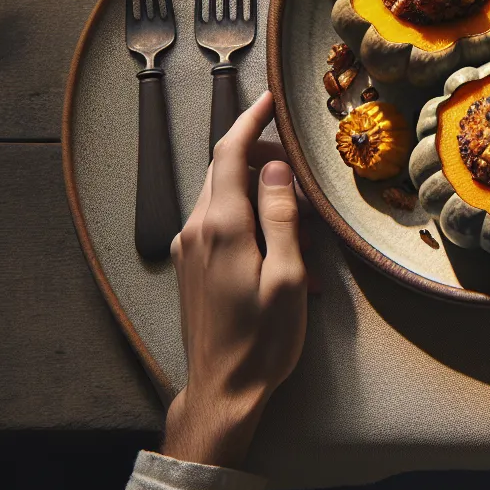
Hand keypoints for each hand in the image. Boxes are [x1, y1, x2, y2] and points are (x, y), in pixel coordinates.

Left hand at [162, 91, 309, 467]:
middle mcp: (196, 228)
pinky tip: (280, 248)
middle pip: (224, 168)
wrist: (223, 389)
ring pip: (223, 195)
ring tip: (301, 223)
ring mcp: (188, 246)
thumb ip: (281, 215)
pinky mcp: (190, 264)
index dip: (251, 119)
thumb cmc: (262, 338)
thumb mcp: (287, 275)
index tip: (271, 100)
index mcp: (222, 225)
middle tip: (300, 169)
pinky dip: (248, 218)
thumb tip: (277, 169)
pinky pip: (218, 222)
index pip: (230, 152)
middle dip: (261, 156)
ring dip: (259, 193)